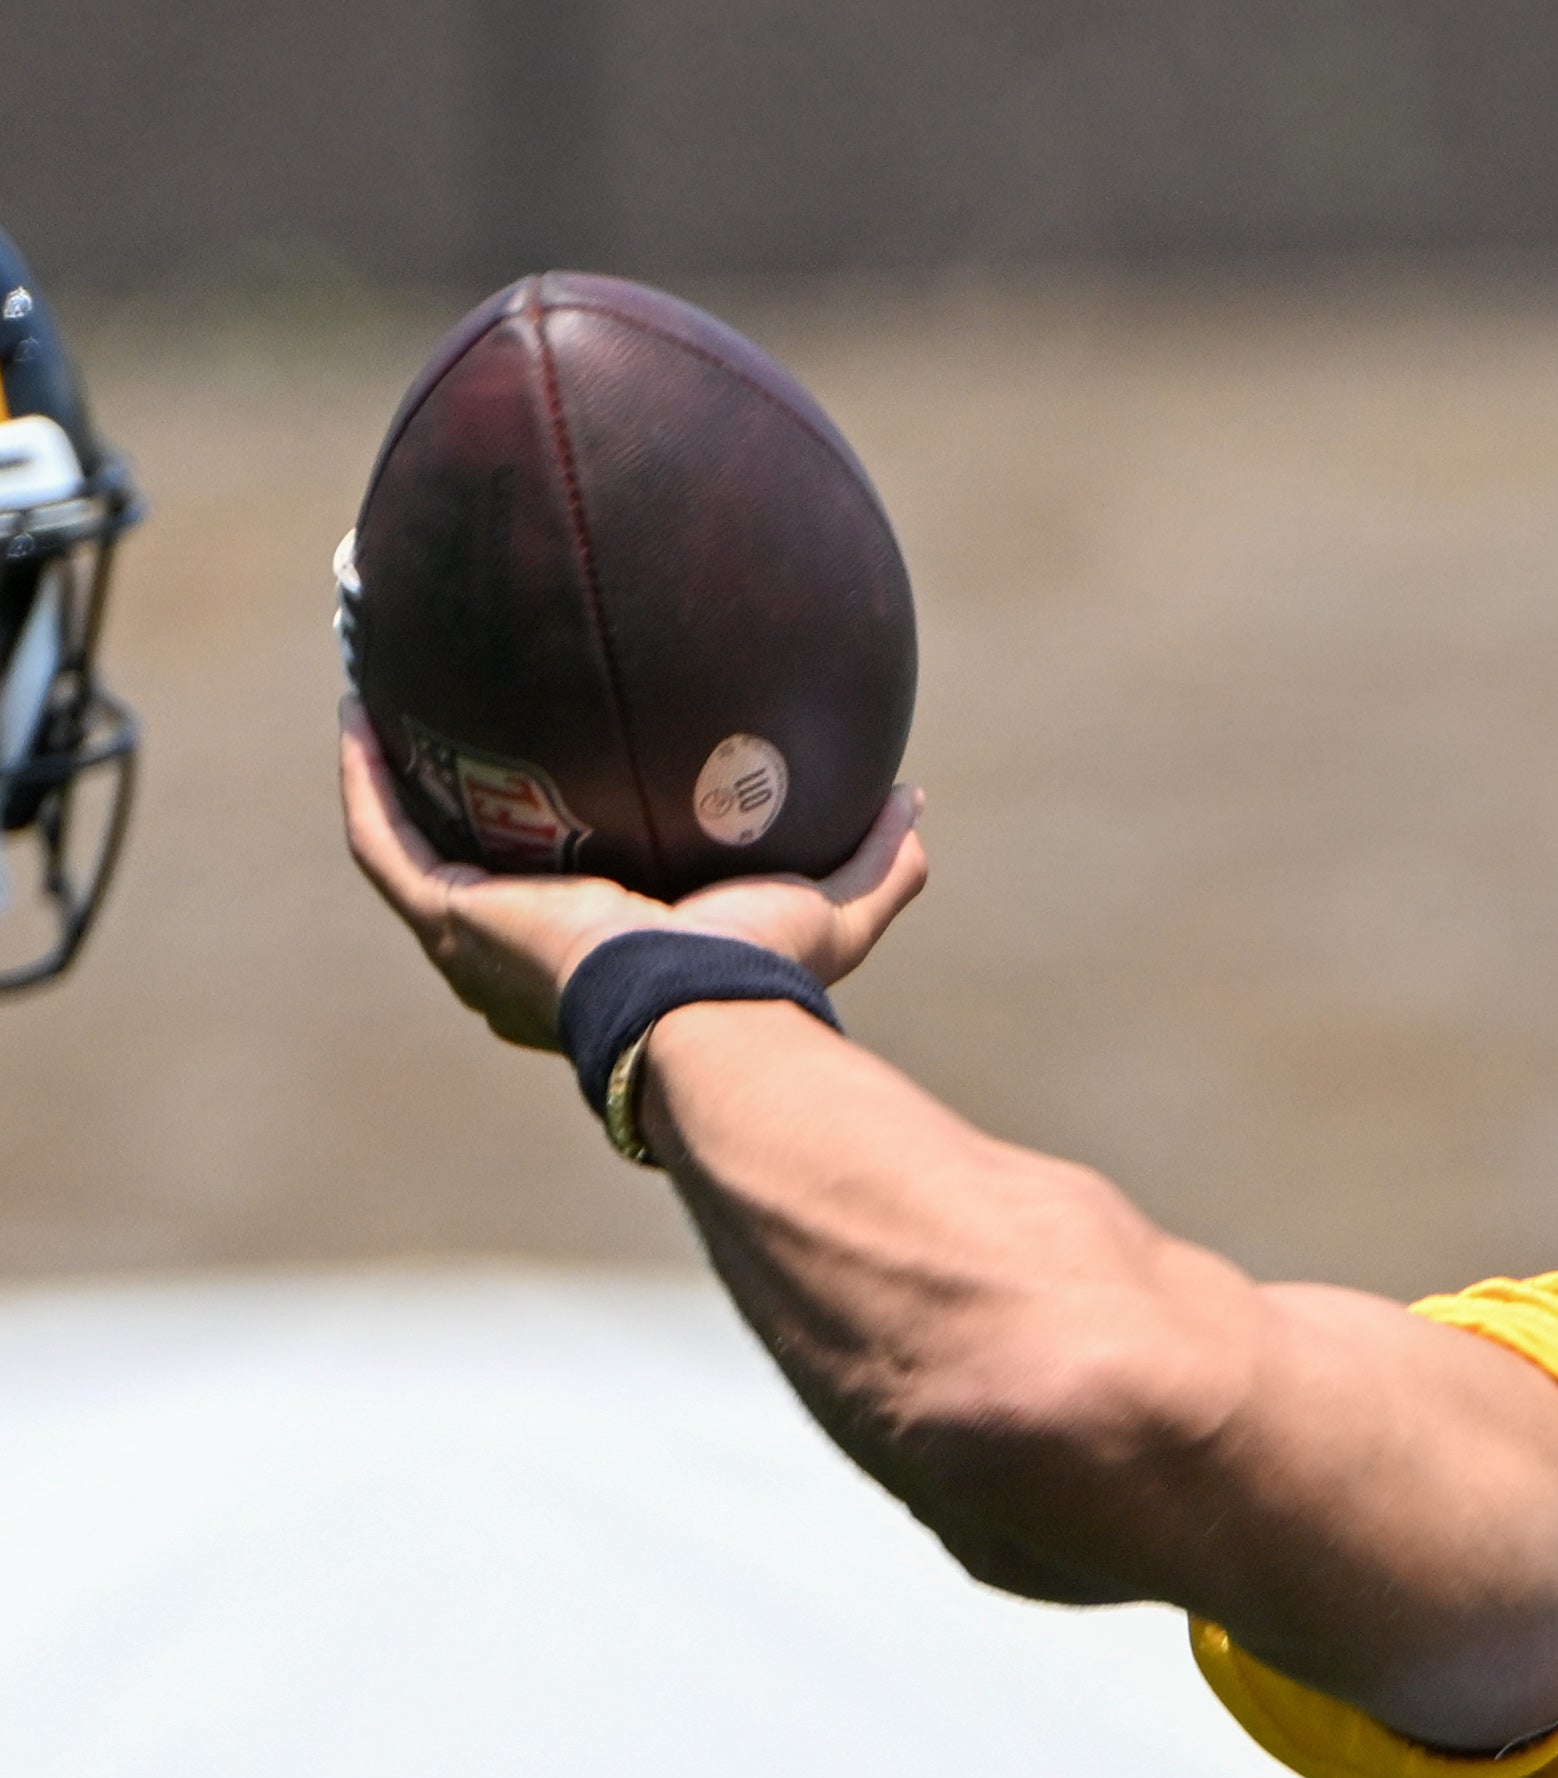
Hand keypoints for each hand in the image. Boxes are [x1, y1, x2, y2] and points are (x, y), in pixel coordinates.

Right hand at [341, 703, 929, 1051]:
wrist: (697, 1013)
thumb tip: (914, 798)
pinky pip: (381, 839)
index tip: (554, 787)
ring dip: (386, 777)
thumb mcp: (831, 912)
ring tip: (378, 699)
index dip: (554, 849)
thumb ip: (877, 863)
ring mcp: (474, 947)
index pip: (569, 908)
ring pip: (406, 850)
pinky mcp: (446, 920)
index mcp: (606, 966)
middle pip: (473, 874)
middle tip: (450, 729)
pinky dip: (364, 776)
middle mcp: (524, 964)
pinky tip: (358, 708)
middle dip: (455, 806)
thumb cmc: (760, 980)